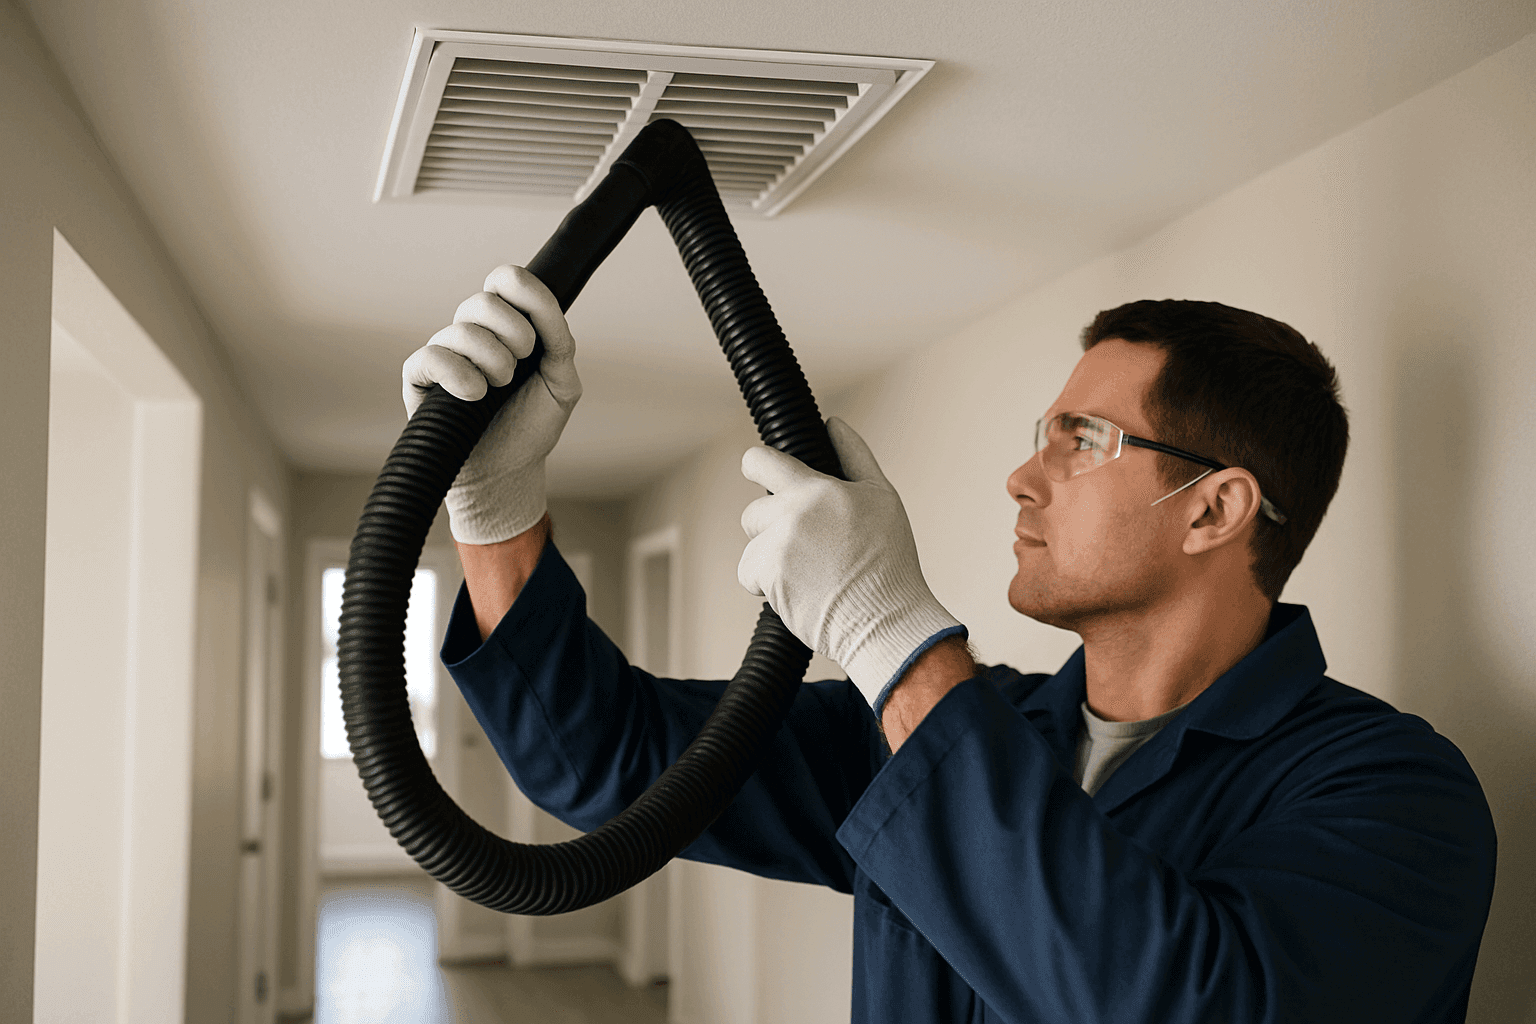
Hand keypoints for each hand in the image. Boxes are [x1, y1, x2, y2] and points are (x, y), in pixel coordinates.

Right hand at [402, 265, 580, 544]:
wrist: (507, 471)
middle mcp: (473, 333)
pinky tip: (475, 394)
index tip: (539, 329)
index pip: (505, 280)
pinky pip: (431, 356)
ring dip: (492, 359)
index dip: (524, 291)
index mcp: (507, 325)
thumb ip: (559, 341)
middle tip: (522, 363)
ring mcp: (446, 353)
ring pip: (462, 329)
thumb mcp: (562, 383)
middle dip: (514, 331)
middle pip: (484, 299)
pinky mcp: (420, 378)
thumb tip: (543, 305)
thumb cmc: (530, 425)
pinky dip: (458, 373)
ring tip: (499, 387)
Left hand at [737, 417, 964, 713]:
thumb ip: (854, 456)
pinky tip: (799, 590)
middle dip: (771, 527)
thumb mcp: (883, 499)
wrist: (885, 621)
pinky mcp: (767, 578)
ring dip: (769, 559)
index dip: (755, 464)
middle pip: (753, 511)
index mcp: (818, 489)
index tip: (755, 469)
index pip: (763, 461)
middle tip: (808, 547)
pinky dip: (765, 585)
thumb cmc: (889, 563)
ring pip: (751, 546)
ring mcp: (778, 546)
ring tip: (810, 572)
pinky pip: (748, 574)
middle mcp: (793, 513)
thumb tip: (835, 424)